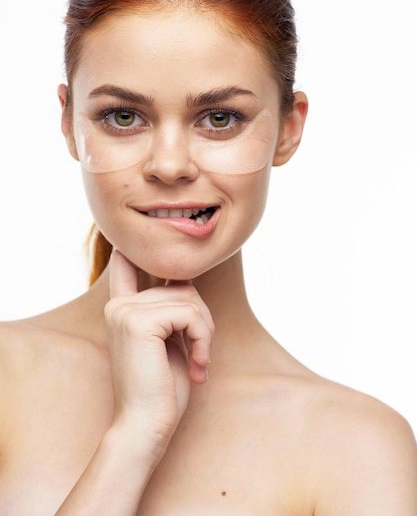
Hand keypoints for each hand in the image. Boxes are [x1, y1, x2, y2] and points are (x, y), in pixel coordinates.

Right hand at [104, 250, 213, 458]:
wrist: (146, 426)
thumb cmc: (161, 389)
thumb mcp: (169, 341)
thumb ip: (170, 310)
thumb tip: (186, 279)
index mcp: (123, 308)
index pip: (125, 265)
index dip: (133, 247)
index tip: (131, 236)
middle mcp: (119, 304)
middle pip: (183, 286)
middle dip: (203, 319)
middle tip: (202, 354)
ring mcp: (125, 311)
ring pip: (190, 298)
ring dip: (206, 332)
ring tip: (200, 362)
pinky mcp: (139, 321)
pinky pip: (190, 313)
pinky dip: (203, 338)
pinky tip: (198, 366)